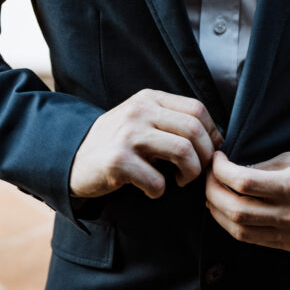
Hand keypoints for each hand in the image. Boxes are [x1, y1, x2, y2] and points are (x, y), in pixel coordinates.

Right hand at [69, 89, 223, 199]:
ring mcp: (127, 134)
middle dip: (205, 157)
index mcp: (150, 98)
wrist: (72, 158)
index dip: (212, 133)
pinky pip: (157, 180)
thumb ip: (173, 121)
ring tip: (180, 181)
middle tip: (197, 172)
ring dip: (189, 174)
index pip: (197, 109)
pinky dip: (160, 191)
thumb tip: (217, 138)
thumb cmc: (118, 142)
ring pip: (182, 151)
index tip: (209, 152)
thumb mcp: (143, 119)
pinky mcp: (117, 161)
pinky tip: (152, 190)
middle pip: (194, 129)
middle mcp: (140, 111)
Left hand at [205, 149, 289, 251]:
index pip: (244, 182)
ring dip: (218, 212)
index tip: (217, 159)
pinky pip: (252, 240)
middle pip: (236, 209)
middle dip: (212, 192)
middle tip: (208, 177)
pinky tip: (228, 210)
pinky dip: (233, 225)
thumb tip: (230, 171)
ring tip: (213, 194)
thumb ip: (261, 167)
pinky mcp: (289, 246)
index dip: (222, 170)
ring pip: (239, 230)